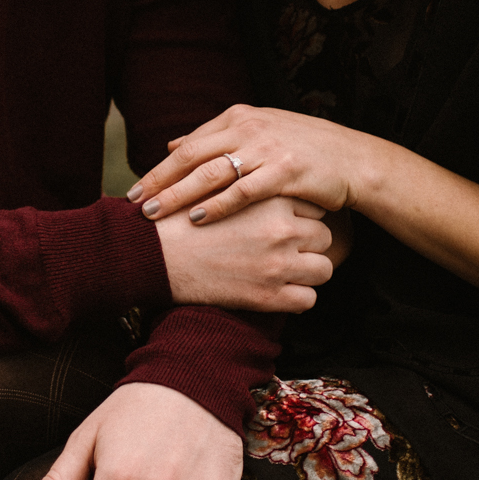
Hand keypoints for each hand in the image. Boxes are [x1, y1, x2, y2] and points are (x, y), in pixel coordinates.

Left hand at [132, 104, 378, 227]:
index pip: (188, 144)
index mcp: (239, 117)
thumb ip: (216, 137)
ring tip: (154, 214)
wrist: (352, 158)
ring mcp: (266, 148)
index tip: (136, 189)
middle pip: (191, 156)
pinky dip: (215, 206)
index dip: (159, 168)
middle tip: (132, 203)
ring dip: (178, 194)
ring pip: (210, 173)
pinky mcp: (284, 172)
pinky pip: (241, 191)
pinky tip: (196, 219)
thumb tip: (172, 142)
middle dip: (158, 181)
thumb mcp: (258, 131)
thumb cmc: (303, 148)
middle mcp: (248, 127)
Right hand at [154, 193, 332, 312]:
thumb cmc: (180, 219)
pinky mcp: (269, 297)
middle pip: (323, 235)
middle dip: (307, 244)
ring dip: (307, 272)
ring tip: (285, 271)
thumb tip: (263, 179)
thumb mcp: (217, 187)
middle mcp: (281, 230)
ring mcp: (278, 265)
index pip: (314, 205)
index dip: (302, 215)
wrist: (155, 254)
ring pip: (323, 269)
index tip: (289, 222)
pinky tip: (278, 292)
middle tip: (286, 248)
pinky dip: (296, 298)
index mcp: (270, 199)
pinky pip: (308, 300)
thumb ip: (247, 182)